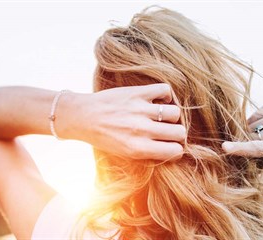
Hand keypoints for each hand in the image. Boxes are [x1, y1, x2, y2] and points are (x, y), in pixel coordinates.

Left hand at [60, 84, 185, 160]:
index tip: (171, 145)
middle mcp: (141, 130)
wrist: (83, 117)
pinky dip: (165, 95)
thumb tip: (173, 149)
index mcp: (138, 149)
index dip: (176, 149)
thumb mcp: (125, 153)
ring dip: (172, 115)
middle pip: (179, 132)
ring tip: (163, 115)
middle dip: (177, 133)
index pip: (174, 151)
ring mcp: (140, 110)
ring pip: (175, 112)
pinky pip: (165, 90)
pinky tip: (158, 100)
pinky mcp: (137, 93)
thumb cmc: (104, 138)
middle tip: (169, 131)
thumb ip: (148, 152)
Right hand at [221, 101, 262, 171]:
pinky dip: (255, 123)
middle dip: (247, 142)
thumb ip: (254, 160)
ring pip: (250, 125)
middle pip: (250, 136)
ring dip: (251, 132)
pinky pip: (253, 116)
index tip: (225, 147)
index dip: (240, 148)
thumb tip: (230, 148)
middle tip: (260, 146)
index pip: (258, 148)